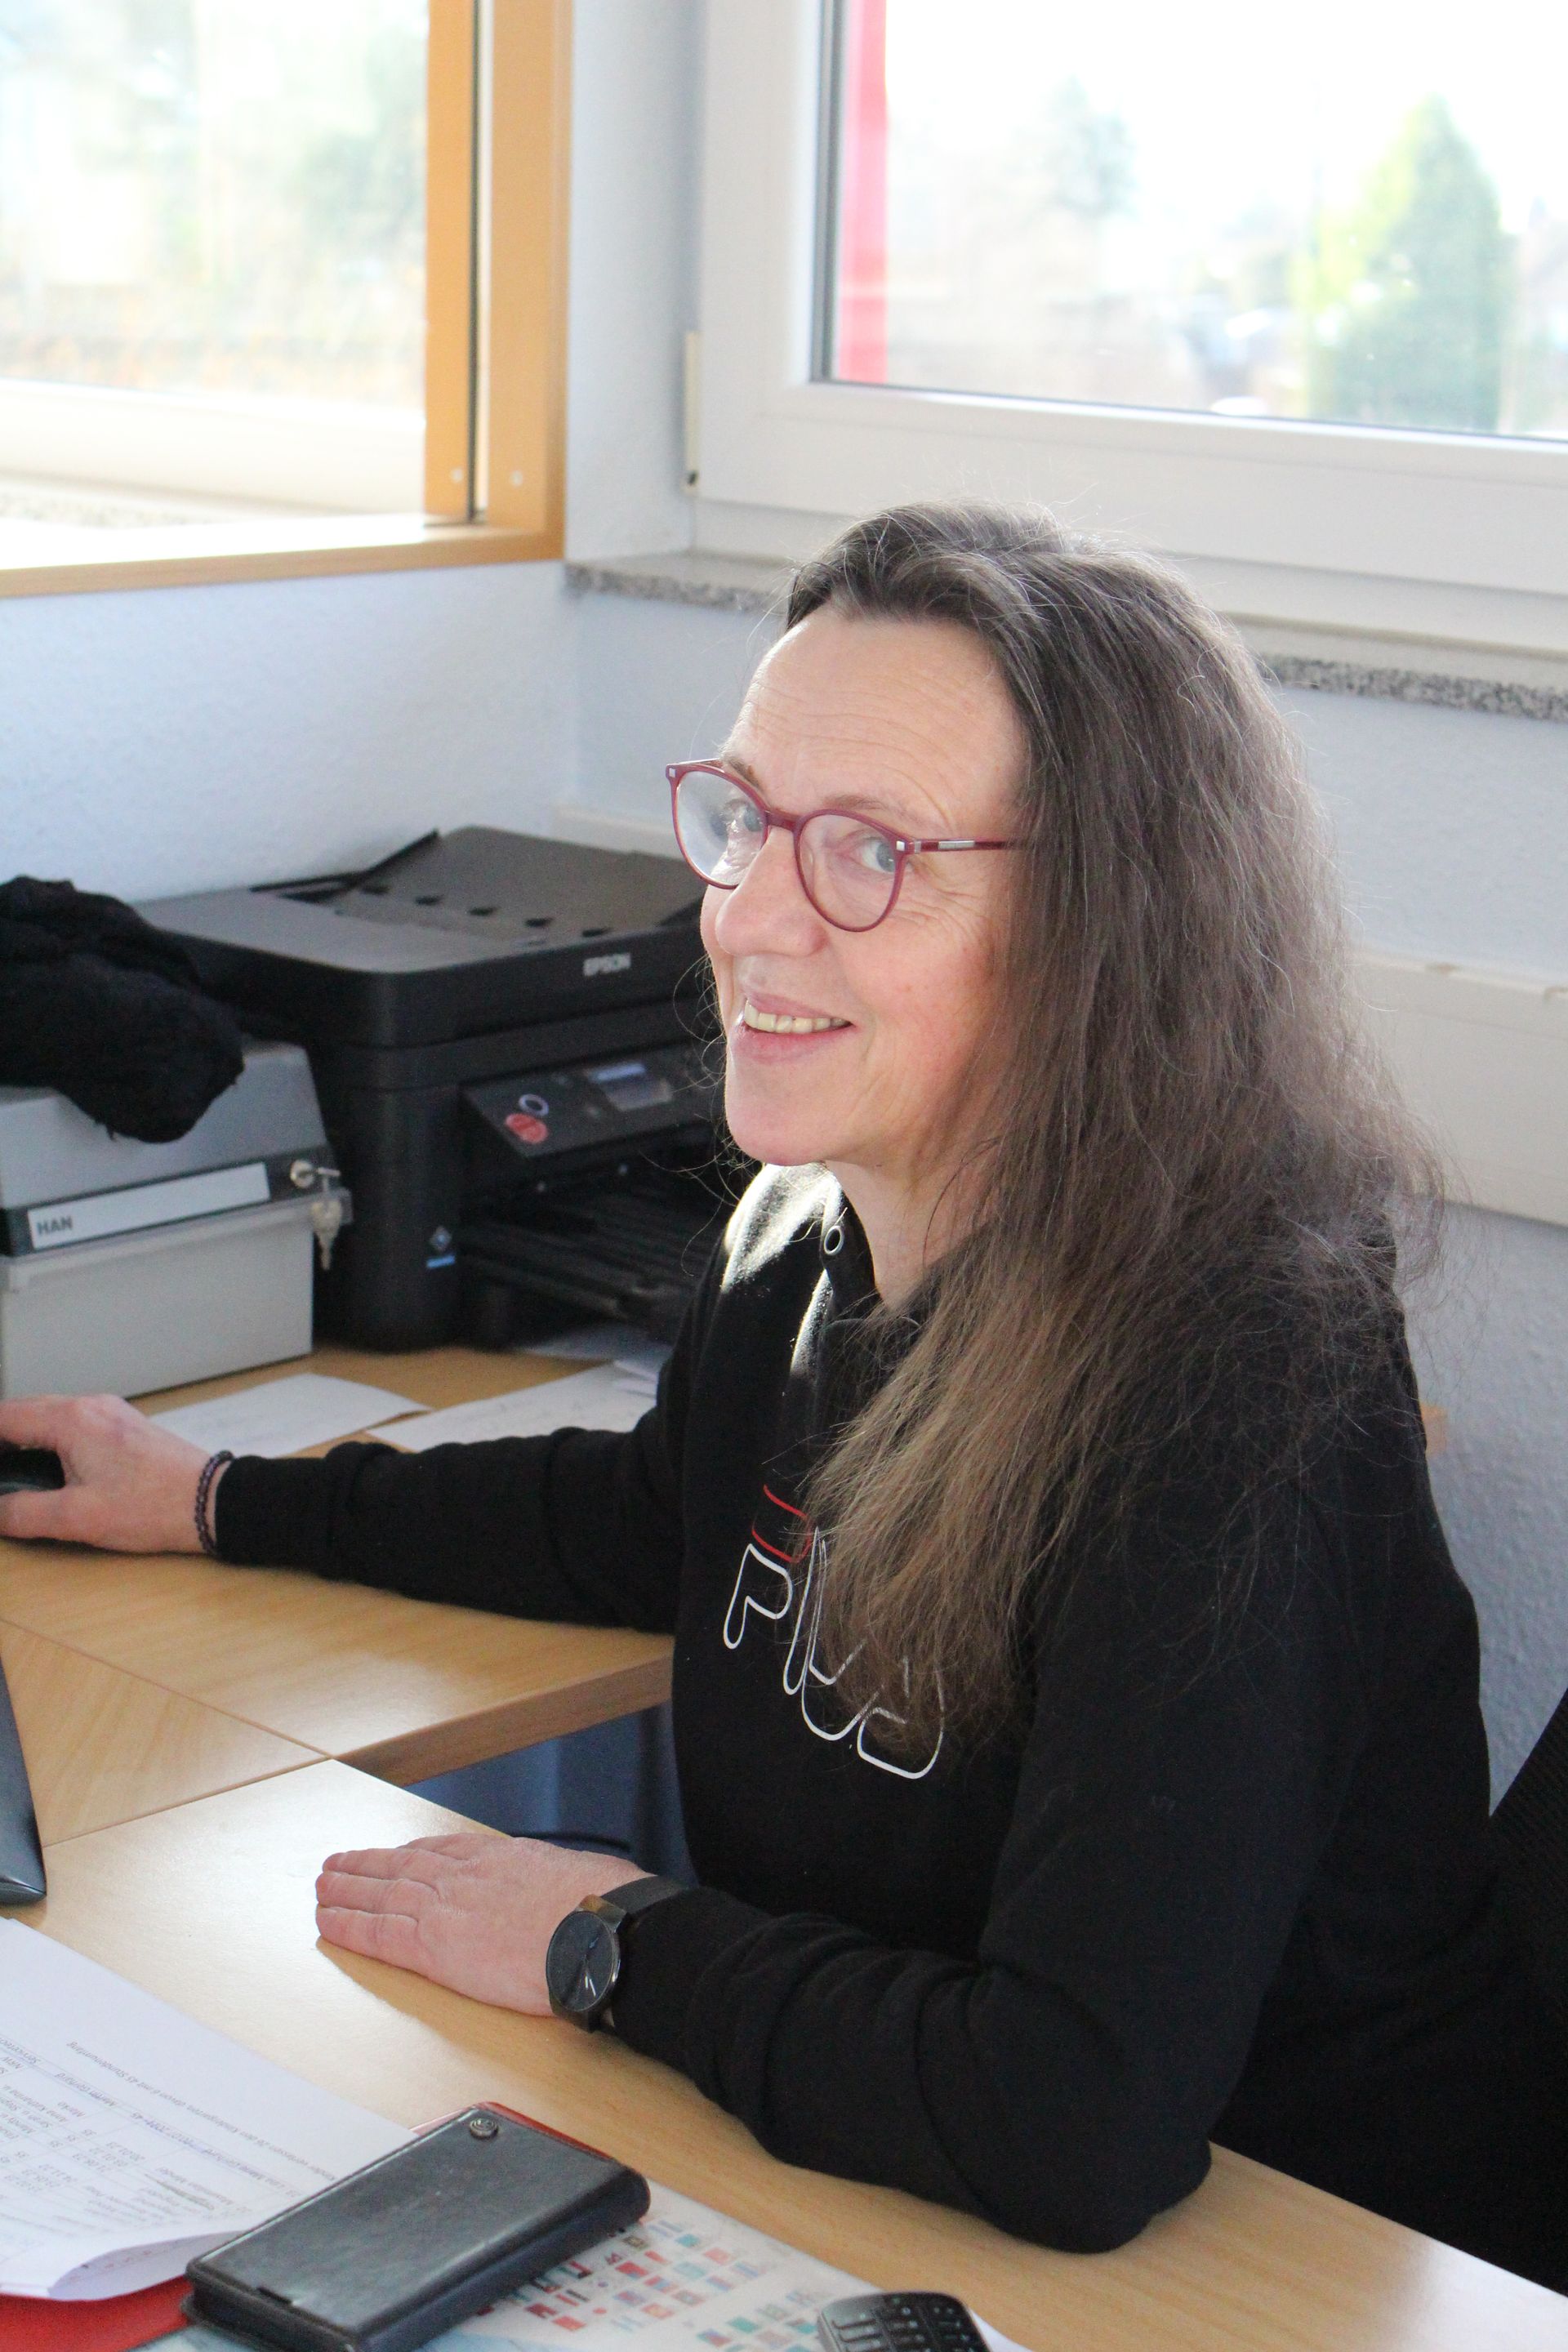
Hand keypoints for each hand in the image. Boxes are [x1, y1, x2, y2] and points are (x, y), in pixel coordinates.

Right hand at [0, 1392, 208, 1551]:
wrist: (211, 1501)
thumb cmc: (154, 1506)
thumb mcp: (78, 1518)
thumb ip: (25, 1514)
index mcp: (73, 1421)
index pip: (5, 1417)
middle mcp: (91, 1406)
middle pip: (24, 1410)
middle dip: (2, 1436)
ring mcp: (110, 1412)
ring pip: (50, 1413)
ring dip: (23, 1435)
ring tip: (10, 1466)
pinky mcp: (125, 1426)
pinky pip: (74, 1421)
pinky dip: (50, 1436)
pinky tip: (47, 1463)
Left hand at [315, 1834, 645, 2012]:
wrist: (598, 1931)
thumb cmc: (602, 1906)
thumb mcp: (580, 1874)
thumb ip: (556, 1883)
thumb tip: (569, 1895)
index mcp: (501, 1858)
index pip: (443, 1851)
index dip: (411, 1853)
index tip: (393, 1853)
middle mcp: (466, 1878)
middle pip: (403, 1867)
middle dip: (367, 1866)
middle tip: (336, 1864)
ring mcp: (447, 1909)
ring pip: (383, 1895)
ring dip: (348, 1891)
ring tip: (322, 1888)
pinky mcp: (436, 1949)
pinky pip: (381, 1935)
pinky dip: (350, 1927)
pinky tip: (329, 1923)